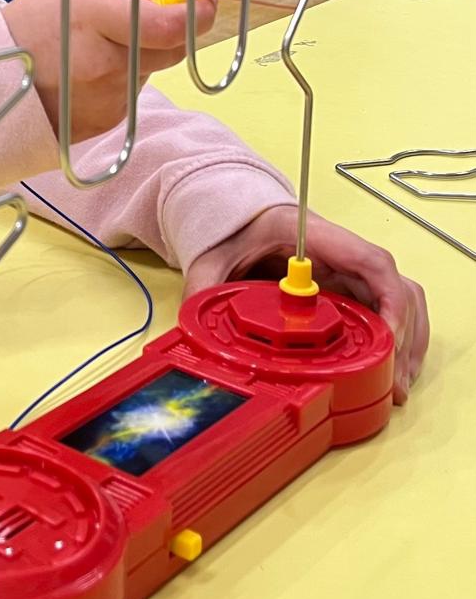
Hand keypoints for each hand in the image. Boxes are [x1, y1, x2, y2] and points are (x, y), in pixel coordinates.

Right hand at [2, 0, 217, 142]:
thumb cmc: (24, 31)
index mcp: (94, 20)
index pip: (169, 25)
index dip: (198, 14)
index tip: (207, 2)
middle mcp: (106, 63)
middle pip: (169, 49)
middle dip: (168, 32)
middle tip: (152, 18)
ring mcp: (108, 97)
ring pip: (150, 71)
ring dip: (139, 56)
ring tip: (95, 49)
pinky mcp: (107, 122)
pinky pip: (131, 93)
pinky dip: (121, 80)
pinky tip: (87, 74)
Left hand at [182, 204, 428, 402]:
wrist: (236, 214)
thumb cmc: (233, 228)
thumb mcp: (213, 256)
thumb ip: (205, 288)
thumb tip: (194, 330)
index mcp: (314, 237)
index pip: (369, 260)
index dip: (388, 299)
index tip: (388, 337)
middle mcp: (342, 252)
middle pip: (394, 287)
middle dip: (401, 335)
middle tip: (394, 379)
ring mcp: (348, 270)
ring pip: (399, 299)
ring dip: (405, 340)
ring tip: (397, 384)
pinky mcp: (348, 286)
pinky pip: (386, 308)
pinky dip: (396, 338)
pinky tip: (390, 368)